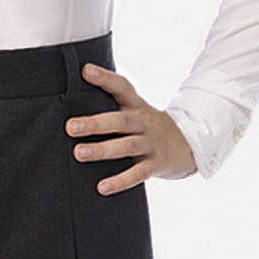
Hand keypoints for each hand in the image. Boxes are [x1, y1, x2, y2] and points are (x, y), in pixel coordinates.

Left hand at [65, 63, 197, 194]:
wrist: (188, 144)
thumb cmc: (147, 125)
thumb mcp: (136, 109)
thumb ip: (112, 102)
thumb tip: (75, 91)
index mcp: (136, 104)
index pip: (121, 86)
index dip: (105, 77)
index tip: (85, 70)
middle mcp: (143, 122)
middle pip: (120, 120)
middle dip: (95, 123)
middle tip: (70, 127)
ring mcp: (150, 144)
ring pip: (126, 146)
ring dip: (102, 150)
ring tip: (79, 153)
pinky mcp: (155, 165)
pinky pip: (137, 174)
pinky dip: (120, 181)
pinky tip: (102, 187)